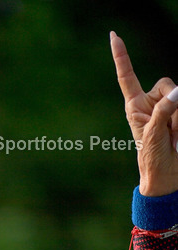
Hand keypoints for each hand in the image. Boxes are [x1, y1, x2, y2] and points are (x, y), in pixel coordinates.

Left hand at [110, 32, 177, 196]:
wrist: (167, 176)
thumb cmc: (152, 159)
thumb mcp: (153, 135)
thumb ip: (163, 112)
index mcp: (135, 106)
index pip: (127, 77)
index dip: (122, 56)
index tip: (114, 36)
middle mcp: (151, 103)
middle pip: (166, 85)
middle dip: (171, 107)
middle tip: (167, 133)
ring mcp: (167, 108)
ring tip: (173, 139)